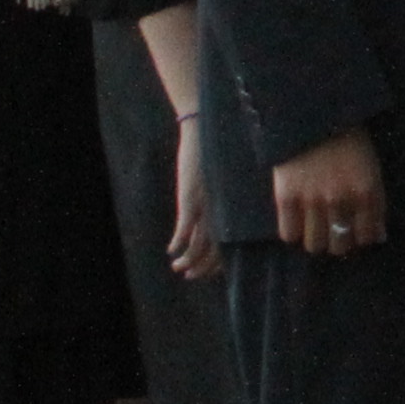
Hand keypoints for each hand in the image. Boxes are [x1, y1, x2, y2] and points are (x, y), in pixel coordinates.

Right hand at [163, 111, 218, 282]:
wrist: (206, 128)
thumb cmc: (220, 151)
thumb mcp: (227, 179)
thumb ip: (225, 198)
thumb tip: (223, 214)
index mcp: (233, 208)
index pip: (230, 245)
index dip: (219, 262)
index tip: (209, 271)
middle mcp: (222, 211)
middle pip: (215, 250)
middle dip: (203, 268)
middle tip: (190, 275)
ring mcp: (207, 207)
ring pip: (198, 245)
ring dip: (188, 261)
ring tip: (179, 268)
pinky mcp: (191, 198)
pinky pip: (185, 229)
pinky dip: (178, 243)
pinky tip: (171, 251)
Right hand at [271, 124, 387, 258]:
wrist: (311, 111)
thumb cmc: (346, 136)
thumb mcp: (370, 166)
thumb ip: (374, 202)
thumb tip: (378, 236)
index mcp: (367, 191)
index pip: (368, 237)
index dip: (362, 238)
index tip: (355, 232)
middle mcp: (342, 200)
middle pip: (340, 246)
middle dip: (339, 241)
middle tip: (333, 230)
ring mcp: (312, 200)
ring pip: (315, 245)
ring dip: (316, 239)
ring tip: (314, 227)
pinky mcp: (286, 197)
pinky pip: (288, 234)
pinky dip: (293, 231)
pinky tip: (296, 220)